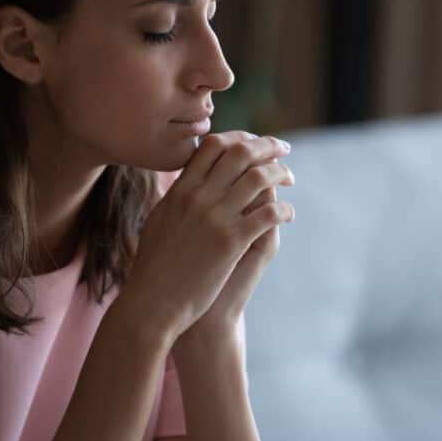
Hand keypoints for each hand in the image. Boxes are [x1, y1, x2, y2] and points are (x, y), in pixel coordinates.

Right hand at [123, 131, 294, 342]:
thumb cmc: (153, 267)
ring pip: (259, 178)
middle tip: (283, 149)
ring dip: (280, 173)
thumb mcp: (159, 221)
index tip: (255, 143)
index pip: (214, 145)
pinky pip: (268, 213)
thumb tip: (184, 182)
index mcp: (180, 190)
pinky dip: (284, 209)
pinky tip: (289, 214)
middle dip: (267, 145)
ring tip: (289, 179)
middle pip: (240, 153)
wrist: (151, 302)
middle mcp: (197, 197)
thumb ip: (175, 197)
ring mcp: (215, 217)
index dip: (240, 138)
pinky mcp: (231, 242)